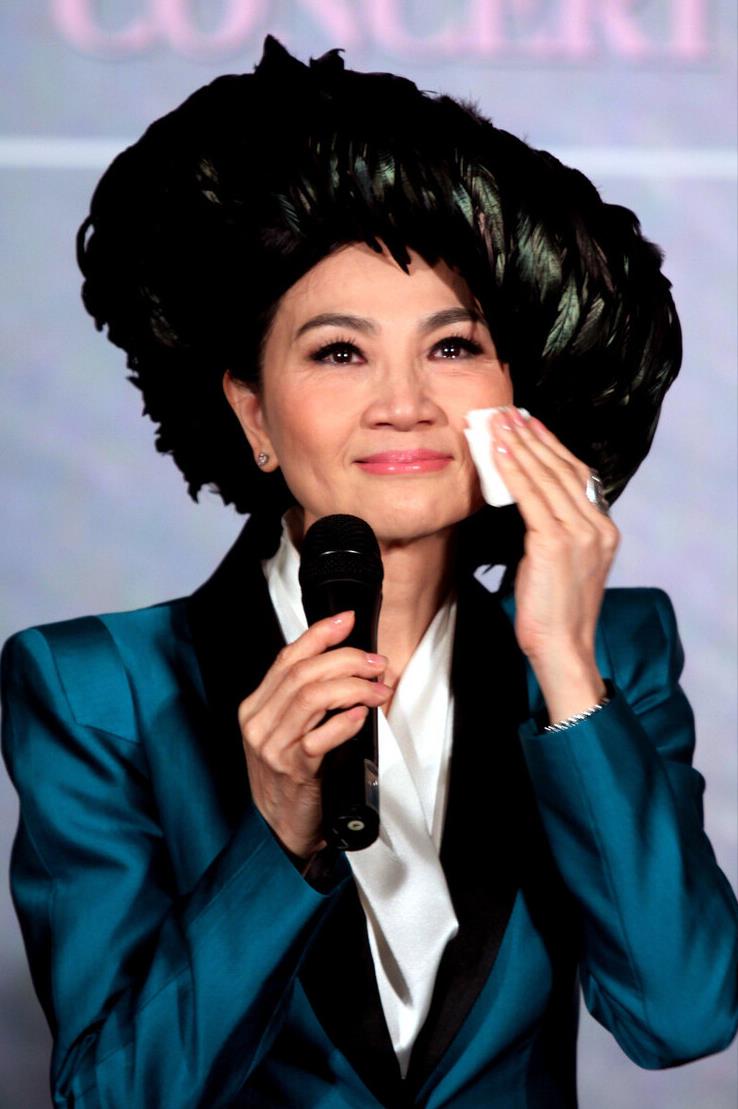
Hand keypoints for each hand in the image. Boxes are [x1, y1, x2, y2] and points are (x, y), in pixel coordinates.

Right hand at [237, 611, 391, 859]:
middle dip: (346, 659)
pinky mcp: (292, 771)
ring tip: (378, 688)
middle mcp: (259, 723)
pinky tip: (361, 715)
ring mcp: (272, 747)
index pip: (287, 658)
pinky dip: (344, 721)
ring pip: (311, 697)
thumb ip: (306, 700)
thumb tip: (347, 664)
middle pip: (302, 673)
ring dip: (352, 686)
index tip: (346, 619)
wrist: (281, 829)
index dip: (319, 634)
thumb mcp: (289, 732)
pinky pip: (320, 738)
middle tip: (377, 662)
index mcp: (256, 707)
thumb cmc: (291, 778)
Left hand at [491, 408, 618, 702]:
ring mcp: (581, 533)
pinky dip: (514, 472)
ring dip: (520, 446)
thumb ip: (551, 531)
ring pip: (547, 477)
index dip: (552, 447)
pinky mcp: (556, 543)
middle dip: (534, 437)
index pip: (577, 476)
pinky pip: (531, 497)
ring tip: (499, 424)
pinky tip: (500, 453)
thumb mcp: (559, 563)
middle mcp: (598, 526)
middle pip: (563, 469)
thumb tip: (525, 501)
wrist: (562, 648)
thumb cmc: (552, 612)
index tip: (531, 425)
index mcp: (603, 530)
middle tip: (509, 412)